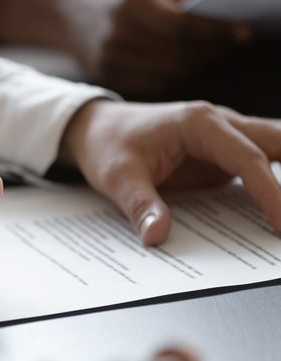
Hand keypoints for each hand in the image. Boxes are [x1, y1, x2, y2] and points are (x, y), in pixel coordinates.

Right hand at [0, 0, 249, 97]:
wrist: (63, 6)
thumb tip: (215, 22)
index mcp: (128, 3)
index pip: (181, 26)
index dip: (214, 32)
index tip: (240, 31)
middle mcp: (116, 35)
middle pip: (177, 54)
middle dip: (210, 51)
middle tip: (228, 44)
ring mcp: (109, 60)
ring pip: (167, 74)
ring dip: (194, 66)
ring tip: (208, 53)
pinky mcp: (106, 76)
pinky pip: (151, 83)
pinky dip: (173, 76)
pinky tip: (182, 63)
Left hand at [60, 99, 280, 245]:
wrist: (97, 128)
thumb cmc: (107, 145)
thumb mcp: (116, 176)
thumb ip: (140, 205)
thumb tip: (157, 236)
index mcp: (199, 124)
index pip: (248, 158)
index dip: (270, 192)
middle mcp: (220, 124)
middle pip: (277, 144)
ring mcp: (225, 138)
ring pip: (276, 148)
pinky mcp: (223, 155)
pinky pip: (260, 166)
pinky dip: (276, 181)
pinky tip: (278, 212)